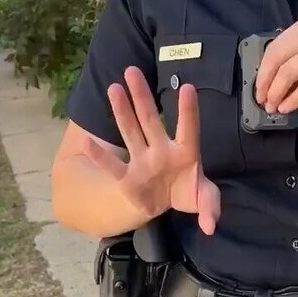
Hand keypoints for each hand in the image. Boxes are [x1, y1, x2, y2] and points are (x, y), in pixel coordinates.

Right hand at [83, 67, 220, 235]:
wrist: (164, 203)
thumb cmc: (187, 191)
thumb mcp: (204, 199)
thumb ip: (210, 208)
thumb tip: (211, 226)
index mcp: (186, 153)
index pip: (188, 129)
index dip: (187, 111)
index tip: (186, 87)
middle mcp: (161, 150)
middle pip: (150, 120)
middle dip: (142, 96)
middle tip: (132, 70)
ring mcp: (142, 161)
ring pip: (130, 132)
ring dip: (121, 111)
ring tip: (113, 88)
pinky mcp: (127, 178)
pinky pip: (112, 166)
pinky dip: (100, 157)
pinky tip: (86, 142)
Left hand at [254, 15, 297, 113]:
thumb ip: (296, 54)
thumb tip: (269, 77)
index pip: (275, 47)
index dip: (263, 70)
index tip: (258, 87)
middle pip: (278, 59)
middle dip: (266, 83)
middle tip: (262, 100)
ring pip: (289, 73)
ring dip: (277, 93)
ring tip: (273, 107)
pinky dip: (293, 99)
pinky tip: (287, 107)